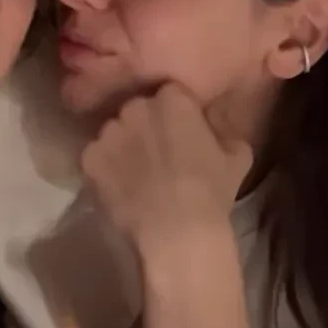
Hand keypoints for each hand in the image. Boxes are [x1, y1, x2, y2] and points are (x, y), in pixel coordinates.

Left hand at [80, 84, 251, 254]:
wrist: (177, 232)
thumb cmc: (211, 192)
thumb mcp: (237, 155)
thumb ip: (221, 129)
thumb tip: (211, 124)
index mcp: (172, 99)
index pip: (170, 95)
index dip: (175, 115)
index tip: (180, 133)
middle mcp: (135, 107)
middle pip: (137, 110)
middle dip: (145, 126)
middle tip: (157, 154)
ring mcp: (108, 132)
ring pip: (114, 132)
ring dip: (122, 146)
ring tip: (136, 174)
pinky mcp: (89, 157)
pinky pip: (96, 156)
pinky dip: (105, 168)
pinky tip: (120, 187)